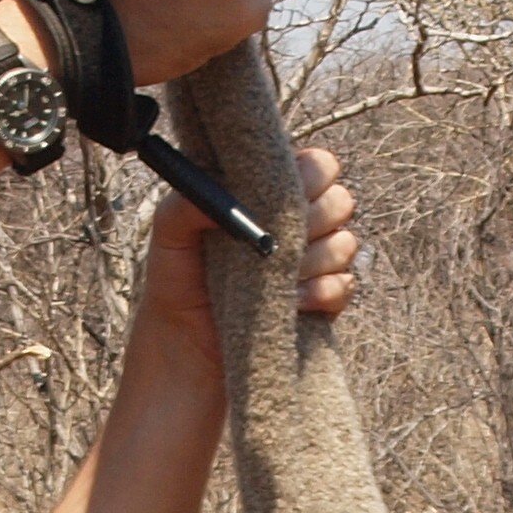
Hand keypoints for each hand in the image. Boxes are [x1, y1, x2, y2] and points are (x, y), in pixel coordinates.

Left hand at [132, 145, 358, 360]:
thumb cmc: (175, 282)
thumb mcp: (168, 234)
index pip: (317, 166)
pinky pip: (344, 285)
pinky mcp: (324, 302)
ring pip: (345, 244)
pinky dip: (319, 293)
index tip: (282, 194)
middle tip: (276, 239)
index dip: (310, 174)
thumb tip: (229, 187)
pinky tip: (289, 302)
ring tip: (271, 277)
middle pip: (341, 200)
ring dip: (311, 260)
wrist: (184, 347)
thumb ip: (188, 202)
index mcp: (270, 196)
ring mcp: (315, 264)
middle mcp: (298, 224)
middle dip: (314, 218)